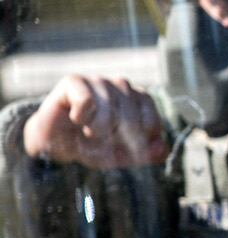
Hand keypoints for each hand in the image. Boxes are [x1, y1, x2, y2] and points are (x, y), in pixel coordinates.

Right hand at [24, 75, 168, 168]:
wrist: (54, 145)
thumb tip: (163, 149)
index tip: (124, 146)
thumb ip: (148, 154)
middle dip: (116, 138)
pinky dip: (82, 116)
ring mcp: (99, 81)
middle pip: (132, 117)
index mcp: (138, 100)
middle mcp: (122, 86)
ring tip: (88, 132)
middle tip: (101, 142)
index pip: (152, 120)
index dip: (137, 140)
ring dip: (98, 130)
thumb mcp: (123, 156)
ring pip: (109, 109)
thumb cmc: (91, 146)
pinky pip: (87, 100)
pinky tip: (76, 118)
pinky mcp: (74, 81)